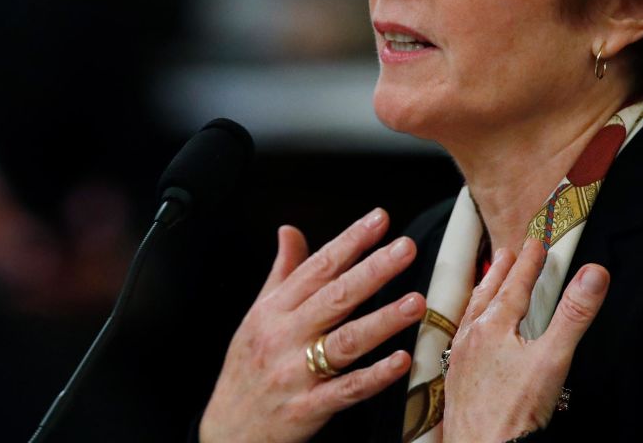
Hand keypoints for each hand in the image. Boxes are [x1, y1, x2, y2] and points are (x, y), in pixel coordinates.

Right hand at [199, 209, 424, 442]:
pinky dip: (374, 375)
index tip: (379, 220)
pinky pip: (346, 389)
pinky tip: (401, 361)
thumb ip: (281, 273)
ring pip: (344, 341)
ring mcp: (296, 373)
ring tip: (415, 301)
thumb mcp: (256, 316)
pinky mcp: (308, 408)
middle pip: (334, 297)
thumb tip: (290, 231)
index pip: (317, 268)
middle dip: (372, 270)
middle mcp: (284, 336)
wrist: (227, 430)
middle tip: (405, 248)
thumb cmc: (246, 370)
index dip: (349, 241)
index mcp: (273, 310)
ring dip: (382, 320)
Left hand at [443, 238, 610, 440]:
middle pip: (488, 295)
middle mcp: (471, 337)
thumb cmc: (513, 411)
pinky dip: (472, 323)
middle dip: (501, 272)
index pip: (515, 285)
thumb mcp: (553, 358)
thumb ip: (574, 314)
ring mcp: (460, 358)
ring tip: (489, 284)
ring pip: (472, 315)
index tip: (536, 243)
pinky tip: (473, 334)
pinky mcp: (457, 377)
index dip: (529, 263)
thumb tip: (594, 273)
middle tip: (508, 253)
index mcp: (493, 326)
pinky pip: (462, 338)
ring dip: (484, 295)